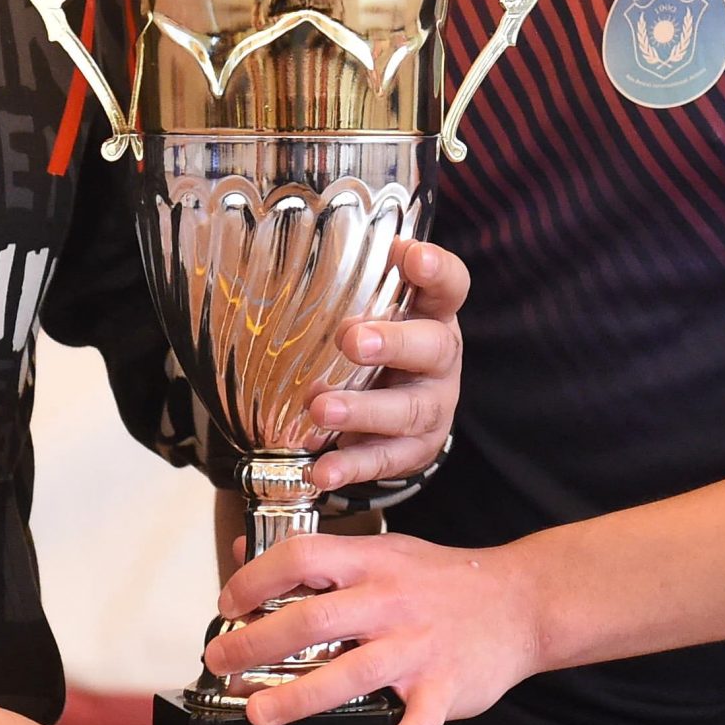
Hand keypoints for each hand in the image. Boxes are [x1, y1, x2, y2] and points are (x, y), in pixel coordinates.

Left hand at [203, 531, 541, 724]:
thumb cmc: (443, 580)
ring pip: (350, 675)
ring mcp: (418, 647)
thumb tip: (248, 548)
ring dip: (297, 699)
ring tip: (258, 713)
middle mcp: (390, 602)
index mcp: (371, 563)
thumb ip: (320, 555)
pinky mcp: (445, 688)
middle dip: (256, 642)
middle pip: (312, 619)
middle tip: (220, 661)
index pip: (301, 557)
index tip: (229, 602)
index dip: (256, 578)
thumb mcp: (384, 551)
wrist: (523, 601)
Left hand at [309, 239, 468, 493]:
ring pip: (408, 410)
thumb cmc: (379, 344)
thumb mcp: (374, 311)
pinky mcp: (417, 449)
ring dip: (362, 410)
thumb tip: (275, 254)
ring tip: (321, 409)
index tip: (412, 256)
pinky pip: (386, 459)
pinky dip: (352, 466)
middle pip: (432, 347)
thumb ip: (349, 288)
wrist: (400, 412)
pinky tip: (323, 470)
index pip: (449, 285)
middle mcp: (441, 358)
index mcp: (432, 314)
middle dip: (393, 343)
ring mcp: (433, 406)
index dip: (436, 270)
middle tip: (351, 340)